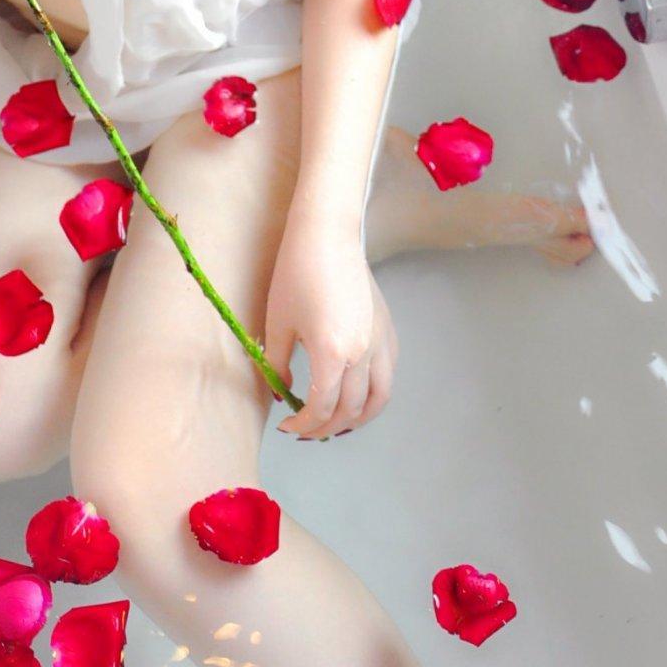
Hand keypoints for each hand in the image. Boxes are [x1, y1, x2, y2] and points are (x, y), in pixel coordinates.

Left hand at [264, 212, 398, 441]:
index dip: (303, 424)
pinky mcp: (388, 330)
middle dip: (327, 427)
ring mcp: (380, 342)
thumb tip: (283, 392)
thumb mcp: (278, 323)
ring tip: (337, 423)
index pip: (322, 407)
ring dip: (359, 418)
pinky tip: (357, 393)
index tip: (287, 426)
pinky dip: (374, 394)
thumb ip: (279, 365)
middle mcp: (362, 353)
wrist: (327, 236)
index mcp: (332, 353)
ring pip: (379, 397)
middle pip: (351, 409)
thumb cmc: (296, 274)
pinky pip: (388, 374)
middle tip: (307, 430)